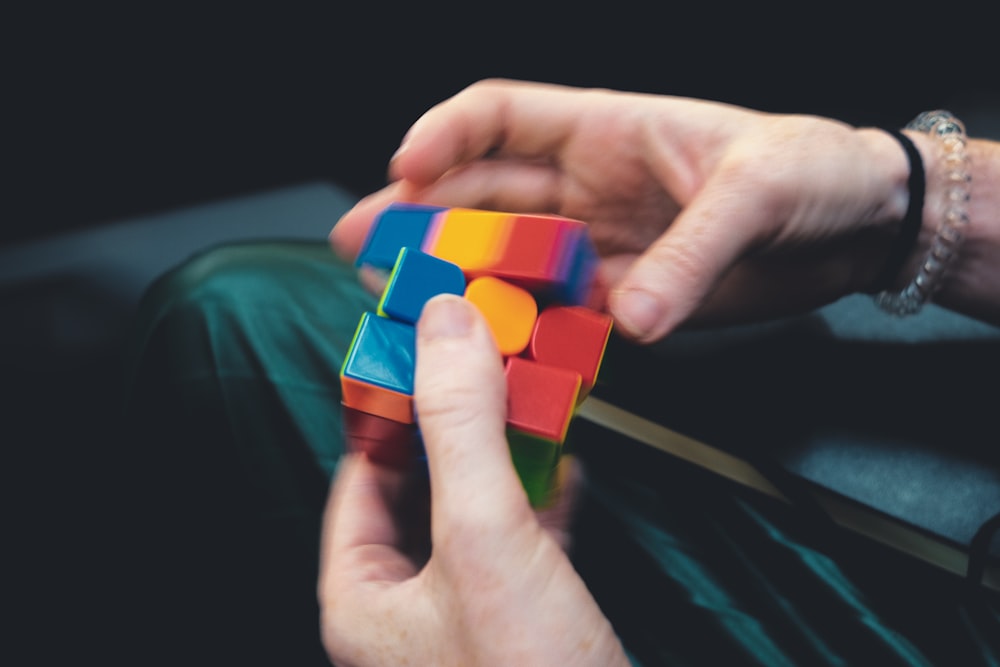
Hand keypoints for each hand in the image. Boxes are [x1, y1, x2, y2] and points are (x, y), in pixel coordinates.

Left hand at [318, 295, 628, 665]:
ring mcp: (468, 618)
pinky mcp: (525, 624)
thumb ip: (461, 429)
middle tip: (481, 354)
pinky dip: (543, 494)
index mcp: (364, 596)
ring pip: (476, 507)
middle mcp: (407, 608)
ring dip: (504, 448)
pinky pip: (523, 540)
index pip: (359, 471)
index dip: (389, 401)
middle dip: (456, 419)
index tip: (421, 342)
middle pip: (420, 483)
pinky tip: (567, 462)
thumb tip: (444, 326)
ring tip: (527, 389)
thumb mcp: (486, 538)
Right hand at [331, 78, 912, 341]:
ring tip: (404, 302)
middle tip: (367, 248)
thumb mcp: (755, 191)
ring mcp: (600, 242)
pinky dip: (519, 329)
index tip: (403, 167)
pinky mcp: (622, 293)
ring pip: (506, 257)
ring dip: (455, 277)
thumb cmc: (813, 169)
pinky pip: (556, 311)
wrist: (857, 224)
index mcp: (606, 129)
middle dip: (418, 216)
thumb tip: (631, 315)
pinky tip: (486, 348)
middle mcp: (588, 185)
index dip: (444, 135)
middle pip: (481, 193)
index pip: (499, 116)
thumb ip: (689, 253)